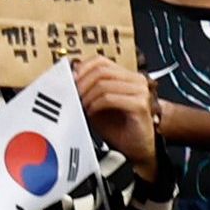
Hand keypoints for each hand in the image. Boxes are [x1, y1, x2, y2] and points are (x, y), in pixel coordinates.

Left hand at [75, 53, 158, 173]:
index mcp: (126, 76)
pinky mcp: (140, 104)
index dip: (81, 68)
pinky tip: (92, 113)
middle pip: (101, 70)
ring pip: (103, 84)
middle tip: (72, 95)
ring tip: (83, 106)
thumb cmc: (118, 128)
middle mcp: (136, 80)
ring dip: (87, 96)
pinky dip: (96, 105)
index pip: (100, 61)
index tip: (69, 79)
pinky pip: (109, 98)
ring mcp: (140, 91)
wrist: (134, 149)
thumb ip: (87, 89)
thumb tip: (69, 77)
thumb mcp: (96, 104)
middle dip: (82, 83)